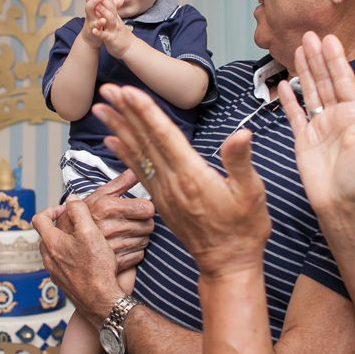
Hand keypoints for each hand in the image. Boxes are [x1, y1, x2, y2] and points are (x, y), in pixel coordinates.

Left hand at [34, 200, 124, 327]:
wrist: (101, 301)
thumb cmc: (97, 269)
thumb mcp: (90, 232)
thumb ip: (79, 212)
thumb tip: (71, 199)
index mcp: (52, 243)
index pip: (39, 219)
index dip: (51, 210)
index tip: (65, 210)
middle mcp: (49, 259)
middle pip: (46, 236)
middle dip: (59, 226)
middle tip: (75, 225)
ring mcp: (55, 273)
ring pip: (54, 251)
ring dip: (64, 243)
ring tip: (82, 242)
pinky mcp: (63, 283)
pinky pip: (61, 265)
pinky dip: (69, 258)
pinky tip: (85, 260)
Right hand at [48, 170, 154, 269]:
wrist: (64, 246)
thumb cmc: (82, 218)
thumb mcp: (98, 196)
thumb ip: (120, 183)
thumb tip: (136, 170)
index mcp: (106, 208)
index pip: (147, 208)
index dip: (146, 208)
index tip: (141, 208)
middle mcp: (110, 228)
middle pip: (149, 225)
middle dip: (143, 222)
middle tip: (133, 221)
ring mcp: (113, 247)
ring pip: (145, 240)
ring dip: (139, 237)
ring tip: (125, 232)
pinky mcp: (115, 263)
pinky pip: (139, 255)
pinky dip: (134, 251)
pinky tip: (123, 245)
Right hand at [78, 0, 106, 49]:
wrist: (92, 38)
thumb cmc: (98, 23)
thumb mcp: (105, 13)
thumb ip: (112, 5)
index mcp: (94, 5)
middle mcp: (90, 10)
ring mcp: (90, 19)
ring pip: (89, 9)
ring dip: (94, 2)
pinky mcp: (91, 29)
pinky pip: (93, 25)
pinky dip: (97, 23)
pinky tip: (102, 20)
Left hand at [90, 0, 134, 58]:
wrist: (129, 48)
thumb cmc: (121, 34)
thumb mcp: (118, 19)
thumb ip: (116, 9)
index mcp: (115, 16)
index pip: (110, 3)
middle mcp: (115, 21)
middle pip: (110, 8)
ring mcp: (114, 30)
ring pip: (110, 20)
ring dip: (104, 13)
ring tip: (97, 6)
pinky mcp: (112, 40)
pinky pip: (105, 36)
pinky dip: (100, 33)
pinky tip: (94, 30)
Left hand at [91, 84, 271, 278]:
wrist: (228, 264)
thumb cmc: (244, 229)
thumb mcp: (253, 193)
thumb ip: (241, 162)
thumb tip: (241, 134)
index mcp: (193, 175)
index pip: (164, 136)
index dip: (145, 112)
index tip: (128, 92)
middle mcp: (172, 182)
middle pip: (145, 140)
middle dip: (124, 112)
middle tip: (107, 89)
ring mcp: (164, 192)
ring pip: (137, 153)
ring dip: (118, 128)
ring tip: (101, 107)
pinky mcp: (161, 201)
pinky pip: (138, 172)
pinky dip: (123, 154)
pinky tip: (111, 140)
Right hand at [279, 32, 354, 215]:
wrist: (343, 207)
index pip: (345, 81)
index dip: (337, 60)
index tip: (330, 40)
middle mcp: (338, 118)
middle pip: (326, 81)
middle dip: (318, 58)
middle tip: (309, 35)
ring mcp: (320, 128)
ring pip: (310, 93)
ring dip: (304, 72)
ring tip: (298, 50)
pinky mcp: (304, 140)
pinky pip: (295, 115)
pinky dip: (288, 100)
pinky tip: (282, 85)